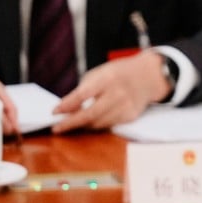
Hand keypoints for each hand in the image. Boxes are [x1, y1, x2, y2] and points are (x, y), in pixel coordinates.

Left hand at [51, 51, 169, 132]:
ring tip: (71, 123)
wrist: (147, 76)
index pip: (83, 94)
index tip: (54, 112)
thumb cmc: (117, 74)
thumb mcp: (99, 74)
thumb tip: (65, 110)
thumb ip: (83, 90)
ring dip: (83, 125)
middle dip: (71, 123)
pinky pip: (108, 125)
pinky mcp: (131, 116)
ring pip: (98, 123)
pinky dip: (96, 124)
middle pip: (90, 114)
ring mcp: (126, 106)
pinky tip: (90, 121)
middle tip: (57, 128)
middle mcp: (118, 93)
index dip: (67, 105)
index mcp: (107, 78)